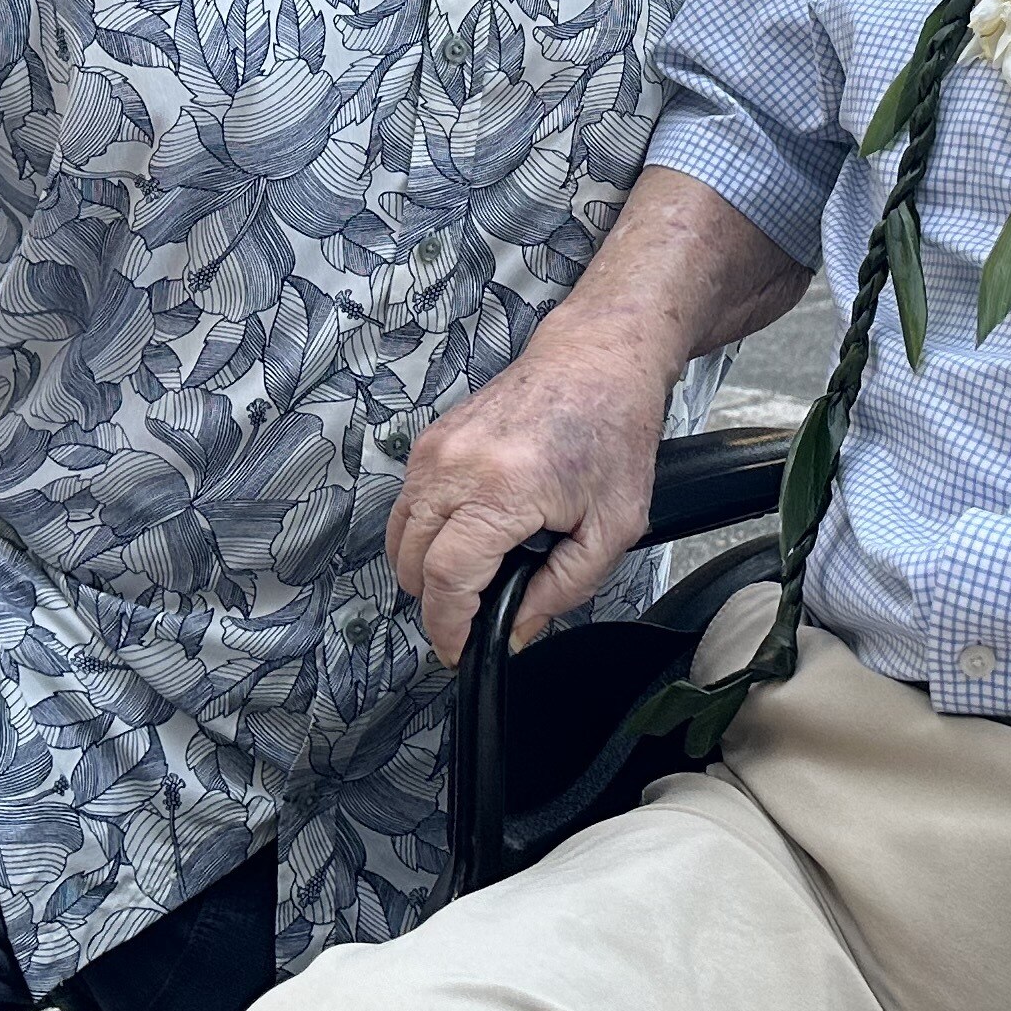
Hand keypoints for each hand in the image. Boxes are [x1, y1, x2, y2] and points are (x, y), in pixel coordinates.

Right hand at [388, 323, 674, 664]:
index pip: (445, 577)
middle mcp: (455, 465)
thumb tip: (516, 630)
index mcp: (501, 489)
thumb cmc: (612, 432)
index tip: (460, 650)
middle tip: (473, 617)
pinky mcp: (429, 439)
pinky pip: (407, 505)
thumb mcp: (611, 527)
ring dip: (425, 570)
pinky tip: (468, 537)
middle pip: (411, 562)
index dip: (448, 626)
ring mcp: (435, 449)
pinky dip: (425, 534)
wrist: (595, 360)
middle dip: (436, 603)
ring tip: (473, 578)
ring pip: (399, 536)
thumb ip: (563, 589)